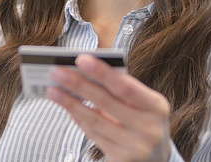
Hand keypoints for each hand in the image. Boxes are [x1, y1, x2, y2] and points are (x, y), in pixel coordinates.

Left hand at [46, 54, 170, 161]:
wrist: (156, 159)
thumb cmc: (143, 120)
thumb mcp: (142, 104)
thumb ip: (119, 89)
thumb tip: (84, 71)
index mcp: (157, 107)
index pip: (126, 87)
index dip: (102, 73)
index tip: (81, 59)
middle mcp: (150, 129)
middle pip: (106, 103)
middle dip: (79, 85)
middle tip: (57, 71)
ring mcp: (136, 148)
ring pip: (96, 121)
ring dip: (71, 103)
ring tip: (53, 90)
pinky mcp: (122, 161)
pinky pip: (94, 136)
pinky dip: (79, 119)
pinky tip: (67, 107)